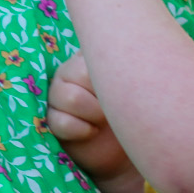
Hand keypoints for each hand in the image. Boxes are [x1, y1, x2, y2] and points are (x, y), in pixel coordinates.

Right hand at [47, 54, 145, 192]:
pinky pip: (62, 122)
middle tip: (115, 106)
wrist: (130, 150)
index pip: (95, 50)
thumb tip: (138, 42)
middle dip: (102, 96)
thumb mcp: (140, 86)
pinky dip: (82, 130)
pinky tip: (92, 133)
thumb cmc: (139, 113)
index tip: (125, 88)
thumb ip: (132, 65)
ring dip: (94, 114)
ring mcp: (59, 93)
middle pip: (80, 73)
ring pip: (70, 97)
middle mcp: (72, 69)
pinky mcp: (53, 119)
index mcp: (92, 55)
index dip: (108, 75)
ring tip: (104, 120)